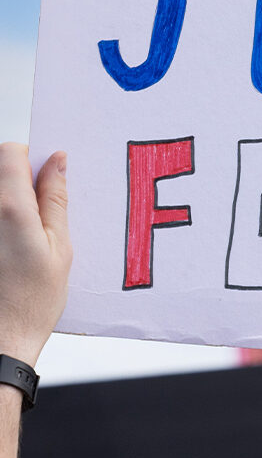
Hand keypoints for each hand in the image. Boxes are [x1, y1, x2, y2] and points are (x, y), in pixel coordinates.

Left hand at [0, 144, 71, 368]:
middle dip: (16, 182)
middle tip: (35, 215)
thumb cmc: (29, 304)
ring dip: (7, 207)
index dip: (28, 158)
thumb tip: (57, 162)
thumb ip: (55, 199)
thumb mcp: (59, 247)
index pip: (10, 152)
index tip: (42, 176)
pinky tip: (7, 254)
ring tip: (18, 241)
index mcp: (9, 208)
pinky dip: (1, 226)